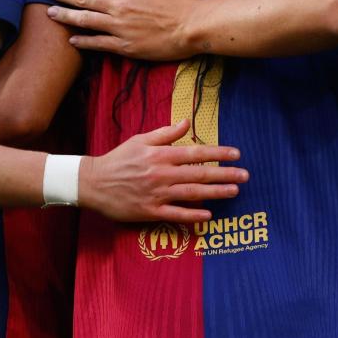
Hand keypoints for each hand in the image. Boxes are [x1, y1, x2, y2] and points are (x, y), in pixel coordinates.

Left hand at [44, 0, 202, 60]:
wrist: (195, 28)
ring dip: (66, 15)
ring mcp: (120, 27)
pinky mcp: (125, 46)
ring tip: (50, 13)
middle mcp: (120, 6)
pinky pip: (98, 43)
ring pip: (85, 19)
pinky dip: (83, 41)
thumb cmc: (185, 0)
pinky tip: (72, 39)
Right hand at [79, 117, 247, 223]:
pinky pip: (175, 214)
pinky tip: (208, 215)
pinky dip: (192, 215)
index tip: (236, 154)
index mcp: (161, 155)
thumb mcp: (140, 140)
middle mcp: (162, 173)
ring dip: (216, 193)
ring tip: (234, 191)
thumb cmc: (119, 159)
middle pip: (199, 174)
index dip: (218, 153)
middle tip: (245, 175)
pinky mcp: (149, 211)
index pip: (196, 152)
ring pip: (192, 193)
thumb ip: (166, 133)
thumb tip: (187, 122)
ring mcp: (156, 193)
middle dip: (225, 174)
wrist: (92, 182)